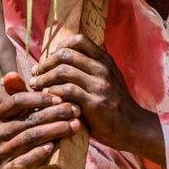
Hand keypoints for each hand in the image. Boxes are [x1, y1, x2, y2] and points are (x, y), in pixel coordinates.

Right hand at [0, 73, 82, 168]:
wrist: (32, 168)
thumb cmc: (31, 130)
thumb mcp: (26, 110)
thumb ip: (20, 92)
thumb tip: (10, 75)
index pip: (16, 101)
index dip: (39, 98)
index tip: (60, 98)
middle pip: (25, 120)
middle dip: (53, 114)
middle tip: (75, 111)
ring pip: (26, 139)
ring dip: (51, 132)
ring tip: (72, 127)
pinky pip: (20, 164)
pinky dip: (36, 155)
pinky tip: (51, 147)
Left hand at [30, 34, 163, 162]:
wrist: (133, 127)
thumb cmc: (116, 104)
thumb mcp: (110, 79)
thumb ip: (93, 67)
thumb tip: (69, 55)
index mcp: (105, 60)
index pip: (79, 40)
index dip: (60, 46)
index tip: (50, 58)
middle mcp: (103, 69)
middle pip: (66, 55)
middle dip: (46, 64)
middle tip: (35, 73)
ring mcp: (100, 86)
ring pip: (63, 71)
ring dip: (44, 78)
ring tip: (36, 86)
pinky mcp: (95, 103)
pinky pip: (67, 91)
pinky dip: (53, 93)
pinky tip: (47, 98)